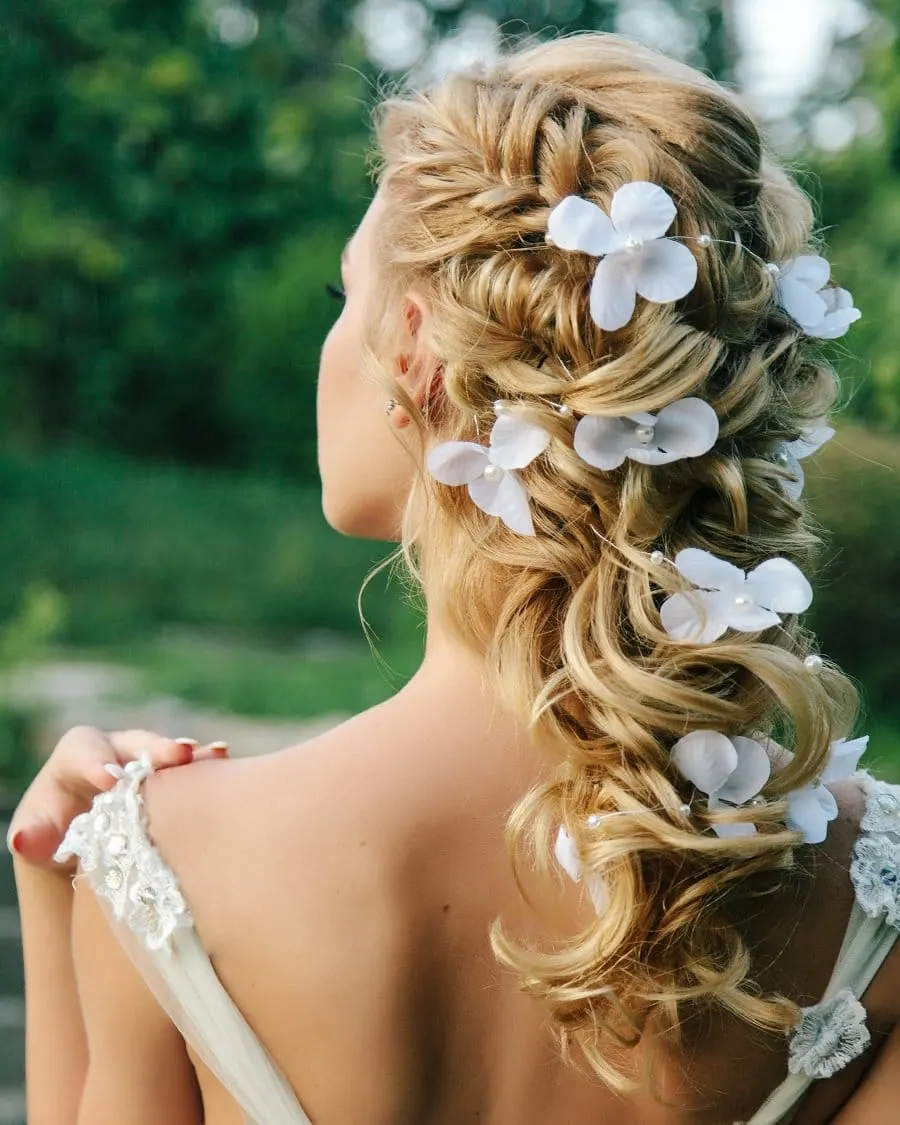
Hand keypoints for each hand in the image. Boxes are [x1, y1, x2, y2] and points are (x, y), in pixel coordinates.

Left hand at [6, 726, 228, 870]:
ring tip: (215, 753)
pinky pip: (191, 769)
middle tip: (178, 755)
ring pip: (168, 754)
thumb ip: (30, 836)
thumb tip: (24, 839)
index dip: (97, 762)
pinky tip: (225, 761)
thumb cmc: (54, 838)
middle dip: (156, 748)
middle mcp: (115, 752)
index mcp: (76, 758)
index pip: (84, 750)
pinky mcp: (173, 781)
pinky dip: (208, 765)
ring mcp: (148, 765)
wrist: (81, 845)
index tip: (111, 781)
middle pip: (134, 742)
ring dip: (190, 755)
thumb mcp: (36, 838)